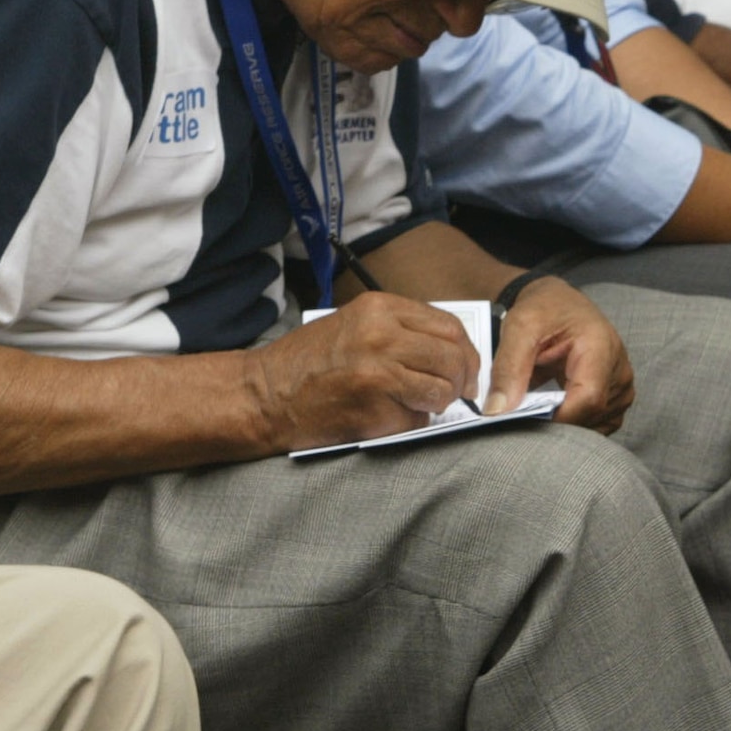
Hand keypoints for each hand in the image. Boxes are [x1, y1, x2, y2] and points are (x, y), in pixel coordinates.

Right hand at [249, 292, 481, 450]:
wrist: (263, 396)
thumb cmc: (307, 363)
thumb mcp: (355, 325)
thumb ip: (401, 330)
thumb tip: (450, 350)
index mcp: (380, 309)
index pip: (449, 326)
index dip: (466, 351)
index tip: (467, 368)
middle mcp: (383, 336)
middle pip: (453, 357)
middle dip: (462, 379)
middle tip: (457, 393)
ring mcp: (380, 373)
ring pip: (442, 390)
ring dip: (439, 403)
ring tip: (418, 404)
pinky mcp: (375, 408)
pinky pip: (417, 418)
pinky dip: (412, 422)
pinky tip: (388, 416)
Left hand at [487, 276, 634, 434]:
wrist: (559, 304)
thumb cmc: (544, 309)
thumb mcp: (519, 327)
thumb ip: (508, 367)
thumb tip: (498, 409)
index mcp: (601, 347)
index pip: (588, 398)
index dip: (556, 418)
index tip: (523, 421)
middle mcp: (619, 370)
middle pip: (590, 416)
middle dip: (553, 423)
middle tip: (522, 414)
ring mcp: (621, 388)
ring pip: (593, 427)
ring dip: (561, 425)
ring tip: (538, 405)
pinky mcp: (616, 400)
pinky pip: (597, 426)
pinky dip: (572, 425)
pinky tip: (553, 409)